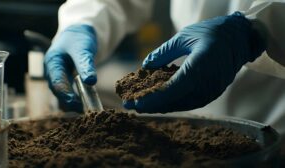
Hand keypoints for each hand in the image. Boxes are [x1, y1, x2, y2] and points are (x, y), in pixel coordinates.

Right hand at [44, 24, 96, 110]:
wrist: (80, 34)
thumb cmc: (79, 39)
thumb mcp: (83, 49)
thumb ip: (85, 64)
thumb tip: (91, 81)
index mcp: (52, 62)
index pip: (56, 82)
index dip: (65, 94)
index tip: (76, 104)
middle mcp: (52, 72)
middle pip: (58, 91)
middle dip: (70, 102)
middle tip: (84, 111)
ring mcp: (58, 78)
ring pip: (63, 95)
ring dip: (73, 103)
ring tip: (87, 110)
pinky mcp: (66, 82)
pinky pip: (69, 94)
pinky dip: (77, 100)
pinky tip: (87, 105)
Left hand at [124, 12, 265, 112]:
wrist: (239, 38)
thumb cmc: (212, 33)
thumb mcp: (184, 36)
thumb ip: (164, 52)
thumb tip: (146, 65)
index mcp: (200, 66)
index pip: (173, 89)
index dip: (153, 98)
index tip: (135, 103)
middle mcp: (206, 83)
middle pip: (175, 101)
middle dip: (151, 105)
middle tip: (131, 105)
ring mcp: (211, 91)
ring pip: (182, 105)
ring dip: (161, 107)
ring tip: (142, 105)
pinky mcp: (212, 93)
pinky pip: (190, 103)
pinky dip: (173, 103)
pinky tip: (161, 102)